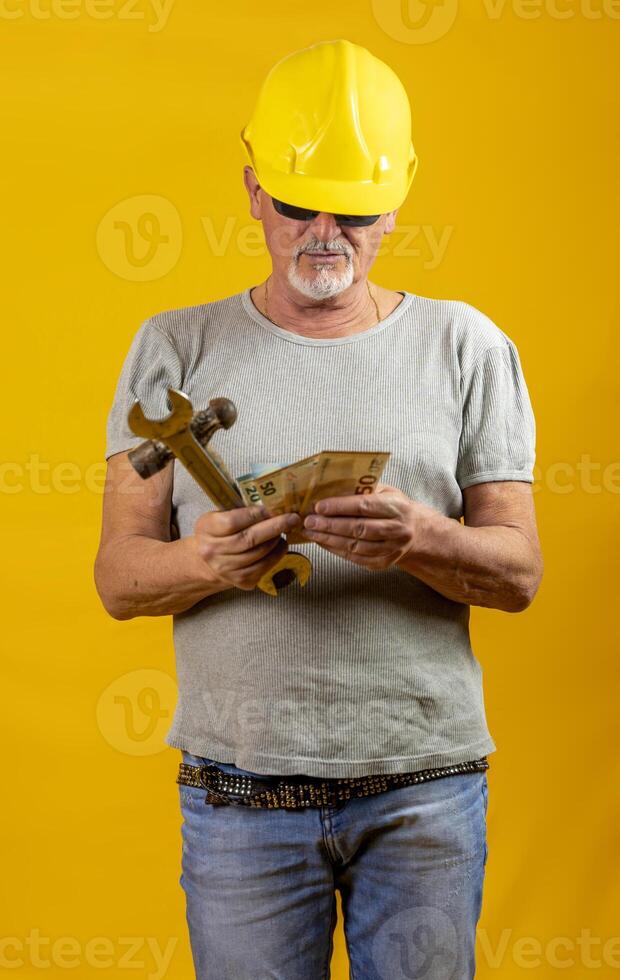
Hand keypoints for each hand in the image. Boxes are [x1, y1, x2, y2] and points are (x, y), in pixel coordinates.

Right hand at [193, 505, 301, 590]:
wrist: (208, 562)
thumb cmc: (219, 533)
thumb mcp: (220, 515)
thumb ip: (240, 510)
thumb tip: (271, 504)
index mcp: (206, 528)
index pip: (232, 521)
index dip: (255, 515)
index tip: (271, 508)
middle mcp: (212, 551)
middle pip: (249, 539)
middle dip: (274, 527)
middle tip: (292, 518)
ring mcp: (225, 569)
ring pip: (259, 554)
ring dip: (276, 541)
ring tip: (283, 531)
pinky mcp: (240, 581)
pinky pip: (264, 567)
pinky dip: (276, 555)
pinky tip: (279, 547)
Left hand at [301, 484, 436, 570]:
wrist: (417, 532)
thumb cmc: (394, 507)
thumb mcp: (385, 491)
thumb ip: (362, 489)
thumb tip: (329, 487)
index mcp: (397, 507)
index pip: (365, 506)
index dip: (340, 507)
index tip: (319, 506)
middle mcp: (397, 529)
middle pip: (359, 529)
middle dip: (330, 525)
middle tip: (309, 521)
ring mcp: (392, 549)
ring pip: (356, 546)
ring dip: (329, 540)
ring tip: (311, 532)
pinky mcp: (383, 563)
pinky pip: (356, 558)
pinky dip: (336, 550)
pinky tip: (323, 542)